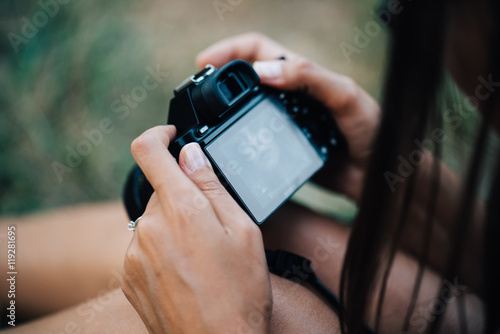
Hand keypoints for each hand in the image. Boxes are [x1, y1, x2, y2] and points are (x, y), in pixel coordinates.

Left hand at [122, 125, 271, 333]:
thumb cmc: (239, 292)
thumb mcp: (242, 230)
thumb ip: (211, 185)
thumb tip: (191, 154)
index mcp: (180, 208)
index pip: (149, 151)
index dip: (159, 134)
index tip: (171, 136)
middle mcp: (149, 227)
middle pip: (161, 191)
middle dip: (184, 198)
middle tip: (212, 226)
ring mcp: (135, 253)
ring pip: (154, 221)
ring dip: (175, 227)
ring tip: (203, 258)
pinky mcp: (129, 275)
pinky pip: (145, 247)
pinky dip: (163, 249)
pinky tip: (188, 273)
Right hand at [197, 33, 379, 202]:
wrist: (379, 174)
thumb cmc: (374, 130)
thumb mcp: (346, 96)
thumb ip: (311, 78)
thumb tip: (263, 71)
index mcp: (303, 74)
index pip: (258, 49)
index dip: (229, 51)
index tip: (204, 63)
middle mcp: (289, 95)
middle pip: (244, 76)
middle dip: (218, 77)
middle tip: (197, 93)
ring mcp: (284, 121)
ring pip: (245, 107)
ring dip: (223, 108)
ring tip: (203, 118)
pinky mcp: (282, 146)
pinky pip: (253, 137)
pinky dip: (236, 135)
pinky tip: (226, 144)